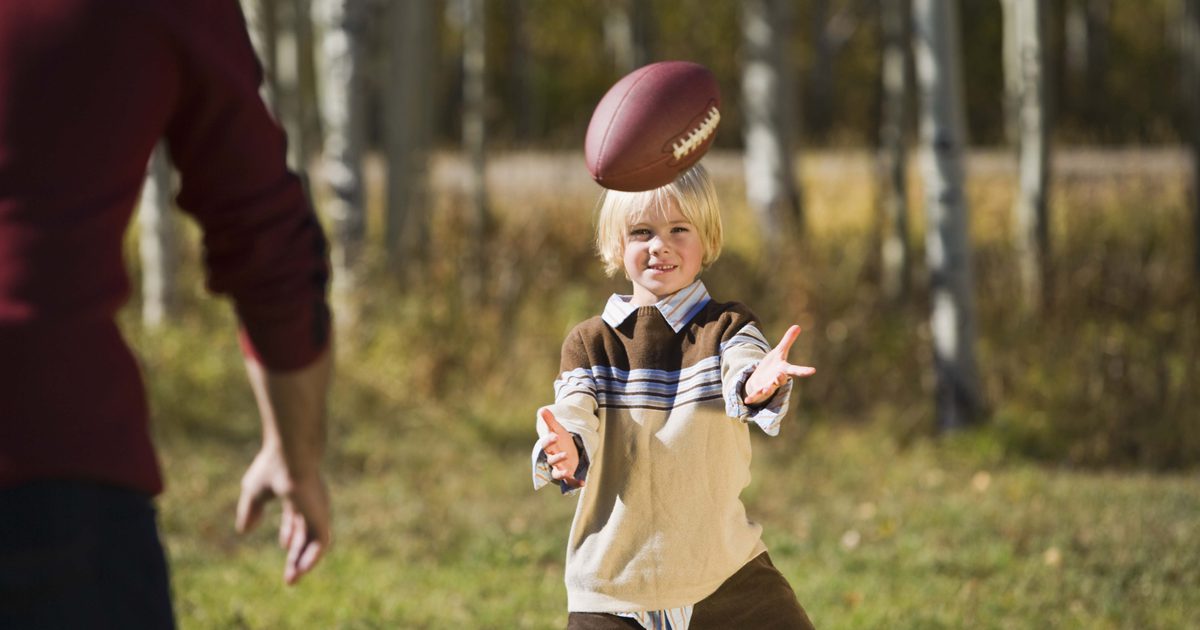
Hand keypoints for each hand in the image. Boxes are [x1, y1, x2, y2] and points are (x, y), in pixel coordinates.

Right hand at [236, 447, 330, 585]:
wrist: (290, 455)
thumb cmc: (272, 466)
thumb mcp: (254, 491)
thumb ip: (250, 510)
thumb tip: (244, 531)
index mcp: (297, 492)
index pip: (297, 517)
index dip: (290, 532)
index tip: (284, 546)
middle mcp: (311, 502)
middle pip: (306, 533)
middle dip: (297, 554)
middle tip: (290, 576)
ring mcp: (318, 509)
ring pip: (315, 541)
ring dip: (304, 561)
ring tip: (293, 578)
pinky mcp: (322, 516)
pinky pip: (321, 543)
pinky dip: (312, 557)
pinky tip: (302, 570)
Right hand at [536, 407, 583, 487]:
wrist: (565, 452)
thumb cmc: (560, 441)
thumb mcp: (557, 430)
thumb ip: (550, 421)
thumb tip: (542, 409)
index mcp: (549, 448)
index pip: (546, 445)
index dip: (549, 441)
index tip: (556, 435)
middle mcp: (553, 459)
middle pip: (552, 460)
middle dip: (558, 458)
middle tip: (566, 454)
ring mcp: (560, 468)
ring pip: (557, 473)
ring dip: (562, 473)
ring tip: (569, 472)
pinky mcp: (567, 475)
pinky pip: (569, 482)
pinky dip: (575, 483)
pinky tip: (583, 483)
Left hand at [744, 325, 815, 405]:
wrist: (762, 379)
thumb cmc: (773, 365)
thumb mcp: (779, 352)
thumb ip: (788, 340)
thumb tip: (797, 326)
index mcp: (783, 369)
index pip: (795, 370)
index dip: (804, 370)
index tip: (813, 370)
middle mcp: (777, 379)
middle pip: (781, 379)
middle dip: (781, 378)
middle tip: (781, 375)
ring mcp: (769, 386)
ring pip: (770, 389)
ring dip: (768, 389)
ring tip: (767, 389)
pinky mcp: (759, 390)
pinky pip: (756, 395)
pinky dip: (752, 398)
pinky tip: (747, 401)